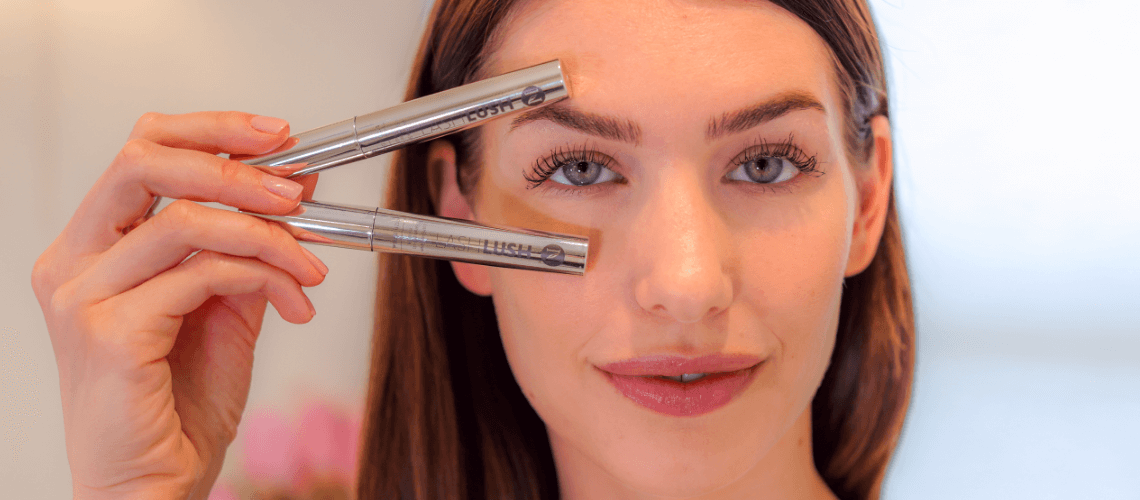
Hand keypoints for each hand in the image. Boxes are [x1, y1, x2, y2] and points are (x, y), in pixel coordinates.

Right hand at [31, 111, 327, 498]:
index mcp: (93, 249)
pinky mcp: (109, 334)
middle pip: (144, 160)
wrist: (153, 486)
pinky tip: (295, 303)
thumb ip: (249, 249)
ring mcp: (83, 298)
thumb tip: (293, 187)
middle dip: (235, 166)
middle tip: (296, 191)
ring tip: (311, 266)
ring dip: (270, 237)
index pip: (143, 151)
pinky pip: (203, 275)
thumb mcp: (225, 311)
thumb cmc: (177, 408)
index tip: (276, 136)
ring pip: (187, 221)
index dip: (212, 131)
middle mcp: (74, 264)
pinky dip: (265, 278)